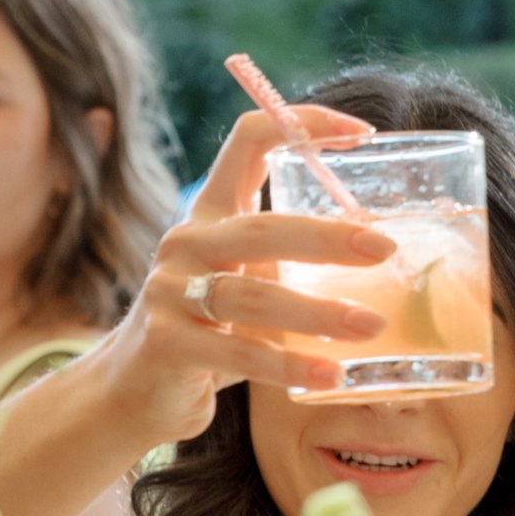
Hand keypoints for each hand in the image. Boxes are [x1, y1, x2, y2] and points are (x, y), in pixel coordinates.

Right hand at [101, 107, 381, 452]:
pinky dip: (289, 366)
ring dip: (317, 312)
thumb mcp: (243, 282)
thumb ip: (286, 260)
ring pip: (251, 296)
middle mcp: (186, 243)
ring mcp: (169, 293)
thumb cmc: (205, 334)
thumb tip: (377, 251)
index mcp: (210, 214)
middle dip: (326, 238)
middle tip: (383, 249)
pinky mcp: (165, 344)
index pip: (250, 140)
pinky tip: (330, 375)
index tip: (362, 135)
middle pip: (261, 227)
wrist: (131, 391)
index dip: (305, 124)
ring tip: (369, 325)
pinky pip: (238, 354)